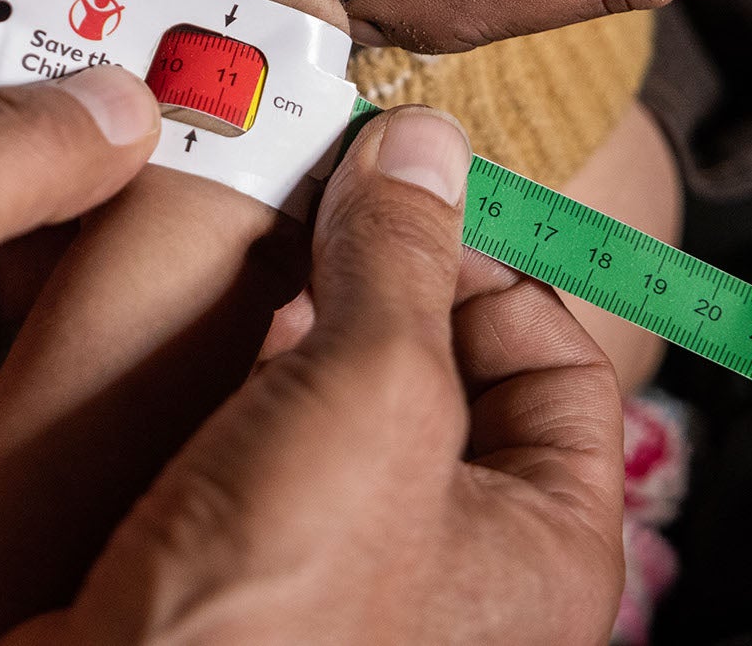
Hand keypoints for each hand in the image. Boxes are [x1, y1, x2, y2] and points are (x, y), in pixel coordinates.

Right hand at [10, 108, 625, 643]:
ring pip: (344, 411)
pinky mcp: (249, 581)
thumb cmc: (272, 625)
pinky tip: (190, 350)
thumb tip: (421, 153)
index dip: (489, 264)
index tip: (402, 194)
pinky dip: (234, 388)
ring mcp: (351, 583)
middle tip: (314, 211)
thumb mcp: (368, 394)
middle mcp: (461, 576)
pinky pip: (261, 455)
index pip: (561, 364)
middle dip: (380, 285)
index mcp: (546, 553)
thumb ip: (402, 260)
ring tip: (248, 268)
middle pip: (450, 379)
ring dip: (298, 327)